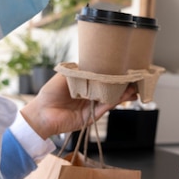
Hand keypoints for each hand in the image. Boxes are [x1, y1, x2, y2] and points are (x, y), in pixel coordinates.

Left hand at [19, 73, 137, 138]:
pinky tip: (125, 96)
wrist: (42, 114)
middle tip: (136, 79)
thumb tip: (95, 62)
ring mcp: (93, 105)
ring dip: (124, 93)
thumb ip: (80, 70)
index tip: (125, 68)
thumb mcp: (64, 76)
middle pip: (111, 88)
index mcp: (85, 83)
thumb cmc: (50, 93)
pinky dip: (116, 101)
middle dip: (124, 84)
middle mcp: (91, 93)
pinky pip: (107, 107)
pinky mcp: (93, 116)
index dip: (114, 73)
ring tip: (134, 88)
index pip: (103, 77)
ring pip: (112, 97)